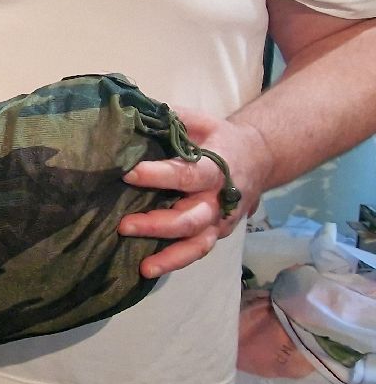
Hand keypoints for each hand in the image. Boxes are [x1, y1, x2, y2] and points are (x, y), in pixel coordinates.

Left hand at [118, 107, 268, 278]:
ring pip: (198, 244)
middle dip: (157, 224)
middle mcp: (220, 199)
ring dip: (170, 256)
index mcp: (217, 167)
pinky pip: (197, 251)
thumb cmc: (218, 138)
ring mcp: (220, 221)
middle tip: (124, 225)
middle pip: (191, 219)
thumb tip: (133, 114)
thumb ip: (171, 119)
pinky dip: (176, 262)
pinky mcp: (216, 233)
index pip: (188, 175)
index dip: (159, 176)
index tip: (129, 173)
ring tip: (143, 267)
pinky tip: (149, 269)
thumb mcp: (200, 121)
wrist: (259, 158)